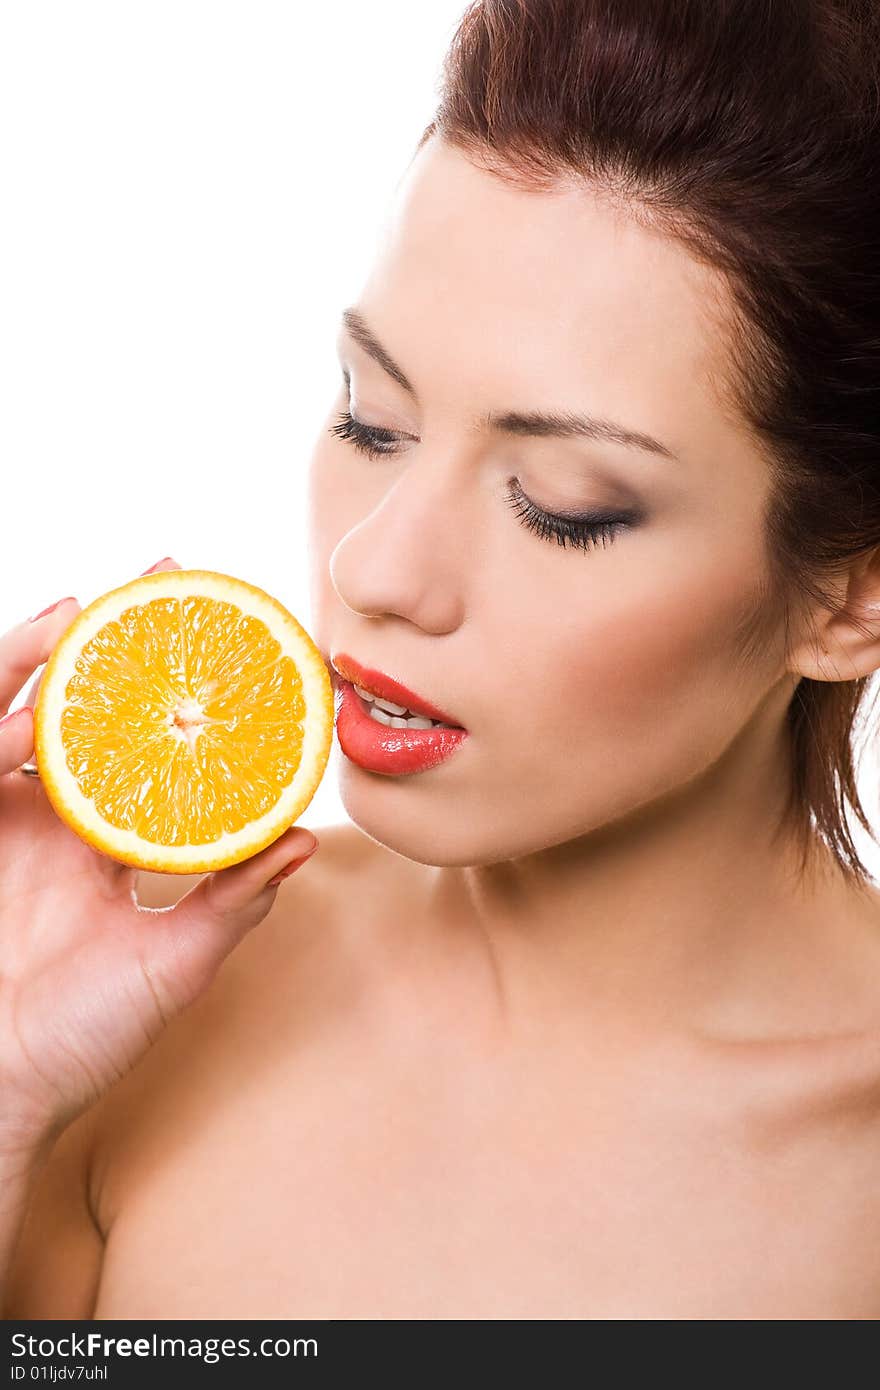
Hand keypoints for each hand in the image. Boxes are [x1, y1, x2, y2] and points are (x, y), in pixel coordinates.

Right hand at [0, 558, 317, 1152]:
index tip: (227, 636)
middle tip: (168, 575)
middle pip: (87, 705)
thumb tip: (304, 841)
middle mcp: (54, 819)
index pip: (147, 743)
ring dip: (56, 651)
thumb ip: (232, 903)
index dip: (179, 692)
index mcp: (105, 844)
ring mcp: (1, 817)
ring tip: (103, 603)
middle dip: (122, 640)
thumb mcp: (175, 963)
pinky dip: (6, 707)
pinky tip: (46, 672)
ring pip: (25, 706)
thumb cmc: (81, 1042)